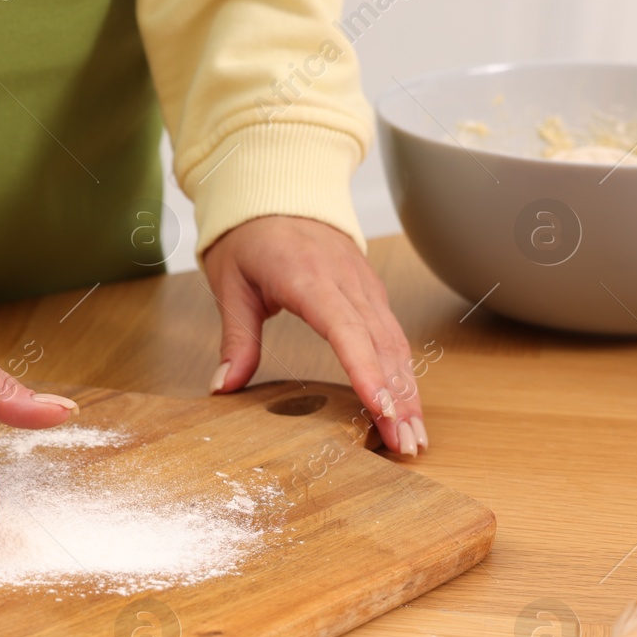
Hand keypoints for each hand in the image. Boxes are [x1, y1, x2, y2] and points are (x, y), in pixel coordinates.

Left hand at [204, 215, 425, 454]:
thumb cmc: (250, 237)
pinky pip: (393, 336)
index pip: (346, 330)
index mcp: (309, 279)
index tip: (380, 408)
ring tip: (413, 437)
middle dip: (398, 398)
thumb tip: (223, 387)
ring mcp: (365, 287)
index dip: (366, 371)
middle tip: (406, 445)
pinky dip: (403, 373)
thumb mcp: (231, 286)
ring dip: (408, 391)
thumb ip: (235, 339)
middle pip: (382, 345)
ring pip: (396, 344)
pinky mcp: (371, 294)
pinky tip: (406, 405)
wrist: (279, 192)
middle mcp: (347, 283)